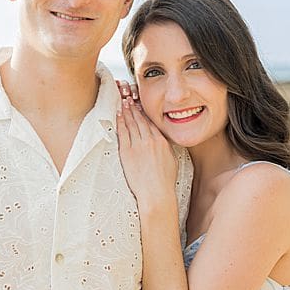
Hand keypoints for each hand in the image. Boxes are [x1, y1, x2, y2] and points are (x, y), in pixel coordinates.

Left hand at [116, 89, 177, 211]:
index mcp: (161, 142)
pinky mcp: (127, 152)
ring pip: (131, 123)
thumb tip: (161, 142)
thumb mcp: (172, 160)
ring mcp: (138, 145)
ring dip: (126, 111)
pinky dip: (120, 122)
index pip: (151, 122)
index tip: (140, 104)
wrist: (156, 193)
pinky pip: (123, 133)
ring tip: (123, 101)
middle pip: (140, 119)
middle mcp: (150, 141)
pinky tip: (118, 114)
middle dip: (134, 106)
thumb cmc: (165, 181)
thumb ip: (165, 147)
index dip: (144, 111)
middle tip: (129, 96)